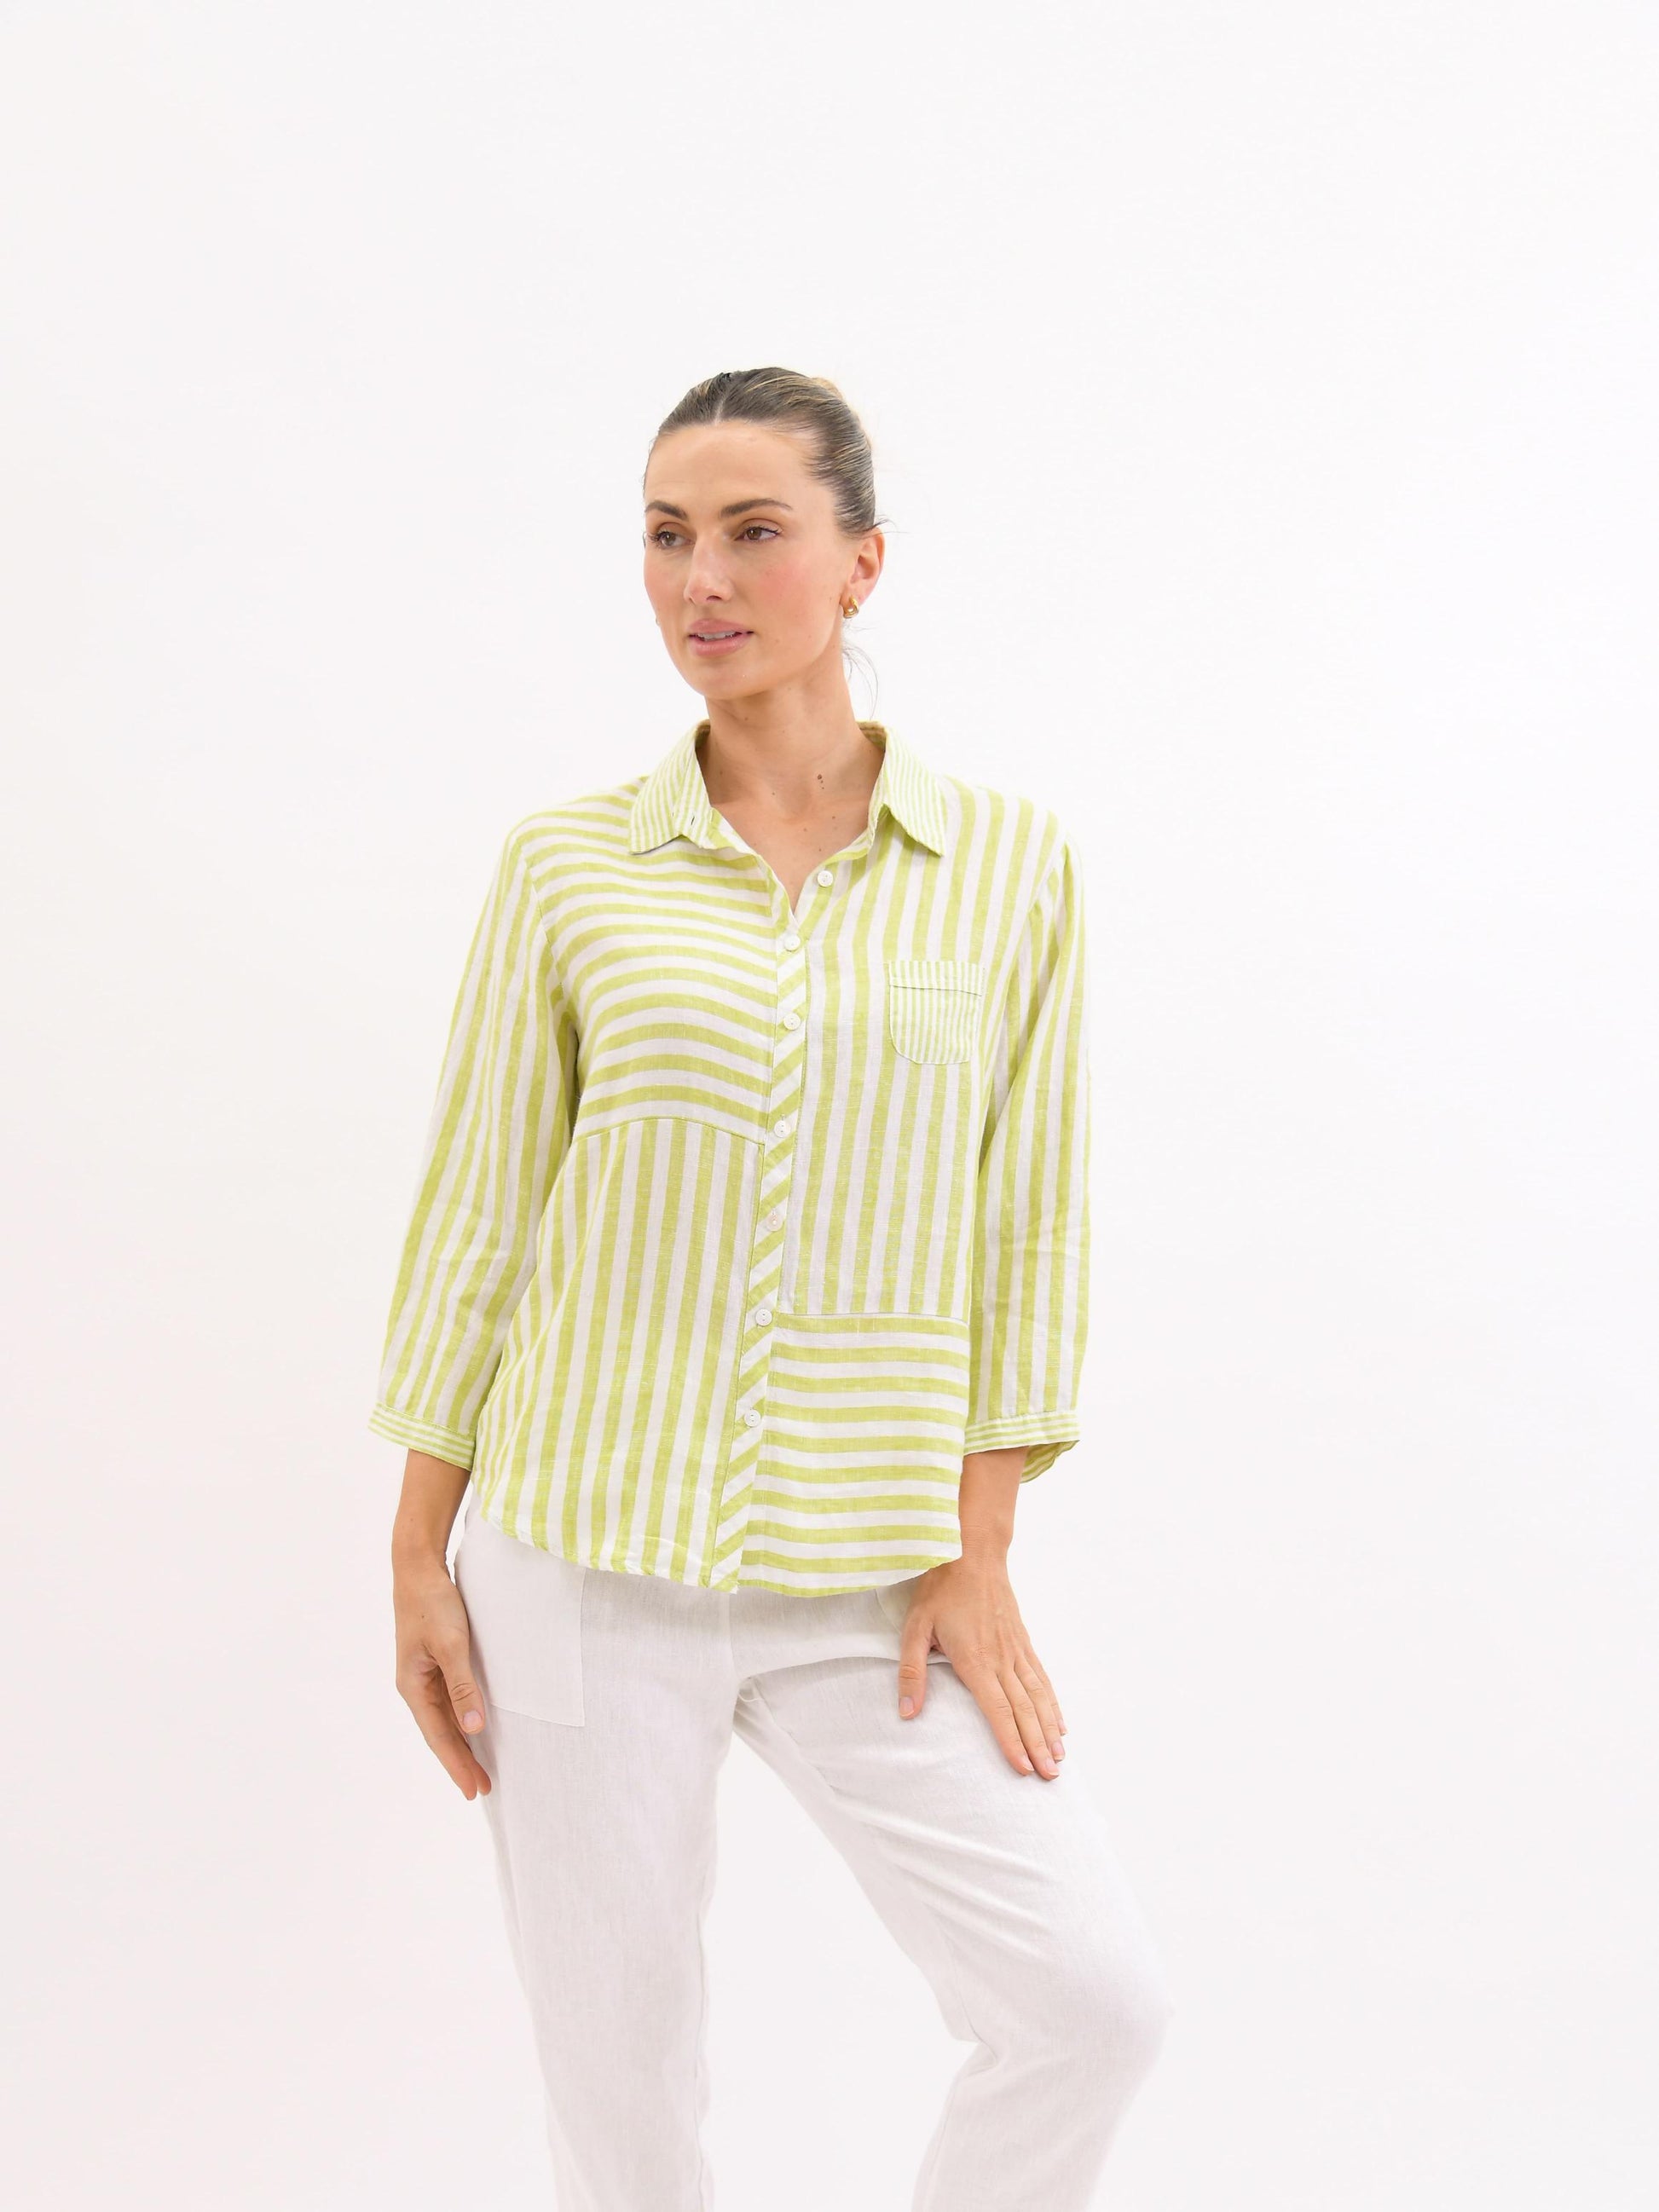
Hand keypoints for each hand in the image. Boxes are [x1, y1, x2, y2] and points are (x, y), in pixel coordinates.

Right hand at [393, 1552, 492, 1799]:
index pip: (439, 1736)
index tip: (474, 1790)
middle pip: (440, 1733)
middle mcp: (415, 1686)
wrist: (418, 1567)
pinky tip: (472, 1727)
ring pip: (444, 1719)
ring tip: (480, 1768)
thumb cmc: (433, 1603)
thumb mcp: (451, 1644)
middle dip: (461, 1761)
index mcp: (413, 1687)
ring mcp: (423, 1675)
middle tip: (483, 1789)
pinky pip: (448, 1701)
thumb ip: (463, 1686)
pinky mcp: (433, 1663)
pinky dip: (461, 1719)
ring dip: (462, 1743)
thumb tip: (473, 1727)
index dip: (457, 1764)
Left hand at [892, 1554, 1067, 1777]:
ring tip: (1060, 1758)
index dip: (1010, 1740)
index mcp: (975, 1660)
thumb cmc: (940, 1590)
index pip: (997, 1709)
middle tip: (1049, 1777)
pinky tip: (1060, 1722)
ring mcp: (1016, 1649)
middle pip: (1024, 1709)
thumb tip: (907, 1712)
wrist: (971, 1553)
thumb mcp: (915, 1628)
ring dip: (1050, 1729)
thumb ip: (912, 1672)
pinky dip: (1053, 1703)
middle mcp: (1002, 1659)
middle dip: (1037, 1745)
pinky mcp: (1023, 1640)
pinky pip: (1042, 1677)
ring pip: (1039, 1696)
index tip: (1023, 1768)